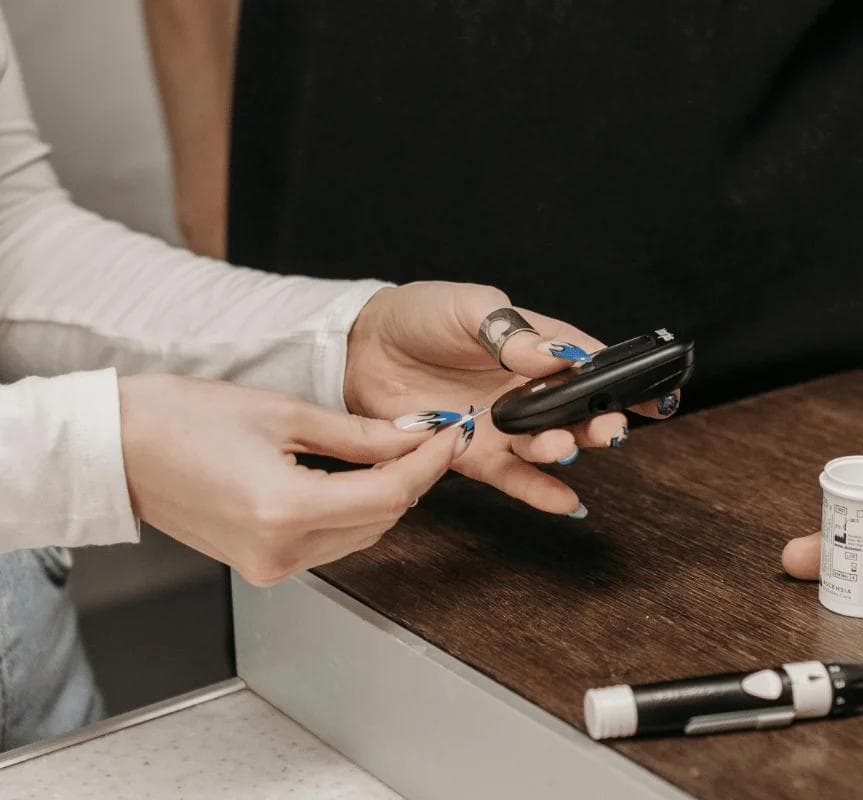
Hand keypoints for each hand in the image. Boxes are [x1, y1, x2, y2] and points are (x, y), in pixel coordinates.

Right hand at [119, 373, 469, 584]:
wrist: (117, 448)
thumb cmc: (182, 418)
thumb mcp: (282, 413)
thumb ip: (359, 434)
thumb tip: (416, 434)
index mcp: (284, 510)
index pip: (390, 494)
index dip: (430, 461)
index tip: (453, 431)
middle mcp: (280, 551)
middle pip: (383, 519)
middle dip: (414, 475)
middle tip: (432, 433)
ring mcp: (270, 566)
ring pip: (363, 535)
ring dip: (387, 494)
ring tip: (400, 448)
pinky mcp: (262, 566)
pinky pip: (332, 541)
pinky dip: (355, 510)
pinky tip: (360, 475)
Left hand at [344, 282, 674, 516]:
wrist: (363, 348)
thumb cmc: (419, 315)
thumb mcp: (466, 306)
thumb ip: (510, 331)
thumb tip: (551, 355)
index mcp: (536, 346)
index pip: (593, 363)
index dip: (627, 379)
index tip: (656, 394)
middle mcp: (528, 389)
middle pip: (580, 411)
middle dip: (601, 421)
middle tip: (609, 427)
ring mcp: (504, 423)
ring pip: (548, 445)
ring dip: (564, 450)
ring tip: (564, 448)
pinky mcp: (473, 452)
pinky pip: (513, 476)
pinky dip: (540, 491)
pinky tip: (567, 504)